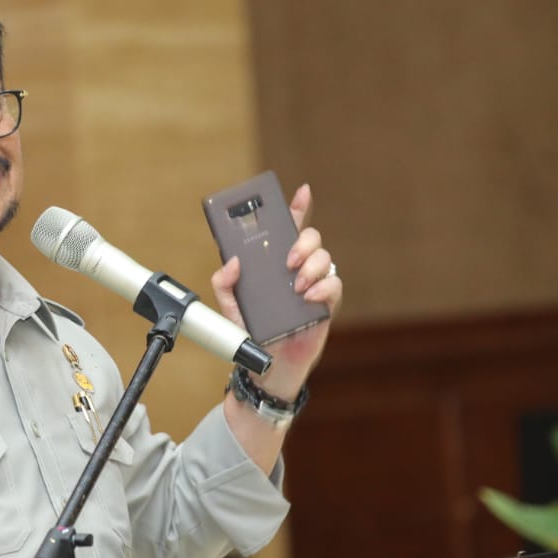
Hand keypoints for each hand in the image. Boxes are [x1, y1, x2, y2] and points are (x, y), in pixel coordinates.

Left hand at [210, 183, 341, 396]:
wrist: (267, 365)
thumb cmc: (251, 331)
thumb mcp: (229, 306)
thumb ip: (223, 282)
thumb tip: (232, 262)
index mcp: (274, 264)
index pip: (288, 228)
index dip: (297, 207)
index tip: (301, 191)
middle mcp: (296, 269)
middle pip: (310, 238)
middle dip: (303, 241)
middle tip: (289, 260)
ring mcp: (313, 285)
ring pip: (325, 258)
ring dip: (311, 266)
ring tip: (295, 286)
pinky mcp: (326, 305)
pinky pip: (334, 284)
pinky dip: (323, 286)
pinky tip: (308, 296)